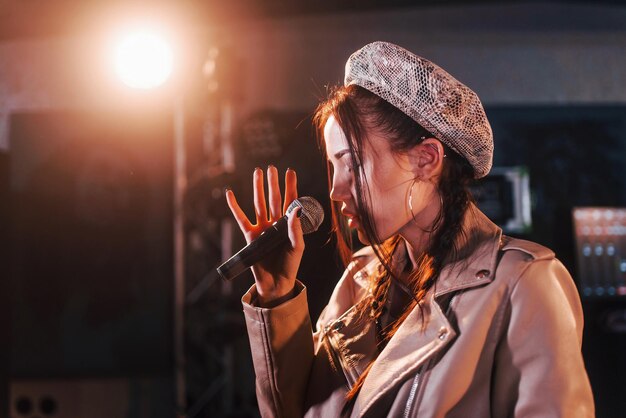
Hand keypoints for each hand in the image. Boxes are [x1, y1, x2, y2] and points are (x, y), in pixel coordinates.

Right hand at [225, 166, 303, 306]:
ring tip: (257, 172)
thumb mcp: (297, 247)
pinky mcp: (250, 236)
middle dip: (273, 183)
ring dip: (258, 188)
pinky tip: (230, 194)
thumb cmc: (290, 265)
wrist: (276, 283)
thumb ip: (296, 229)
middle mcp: (275, 223)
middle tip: (271, 167)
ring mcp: (262, 228)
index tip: (290, 171)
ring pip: (258, 204)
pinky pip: (241, 218)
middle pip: (273, 198)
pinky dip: (235, 206)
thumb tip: (295, 210)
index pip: (290, 201)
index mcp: (289, 224)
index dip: (290, 186)